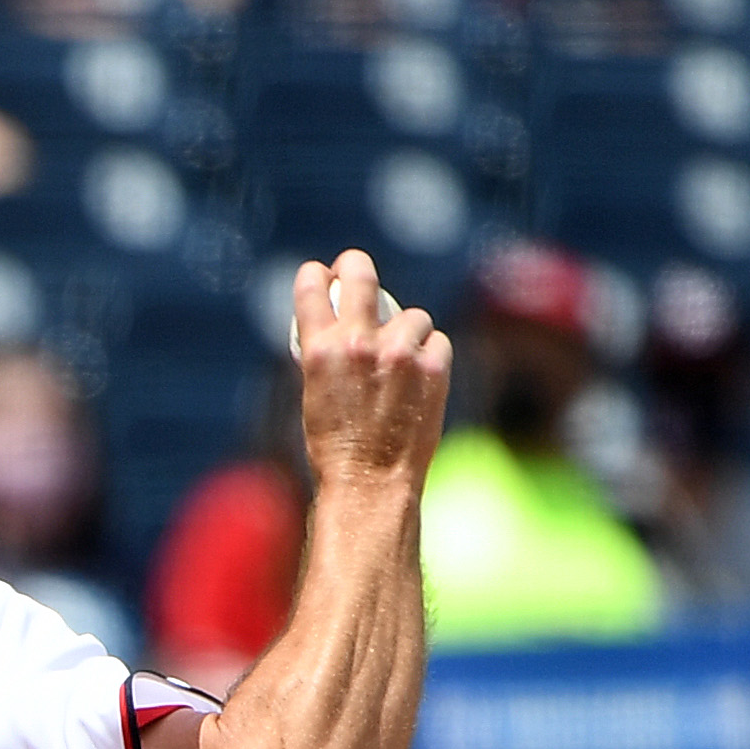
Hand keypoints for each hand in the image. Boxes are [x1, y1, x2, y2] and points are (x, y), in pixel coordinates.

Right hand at [290, 249, 450, 493]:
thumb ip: (328, 356)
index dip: (317, 276)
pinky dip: (431, 356)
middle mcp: (359, 343)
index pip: (312, 287)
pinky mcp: (433, 366)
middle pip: (361, 275)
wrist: (370, 483)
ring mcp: (400, 352)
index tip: (322, 275)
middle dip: (355, 265)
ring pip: (413, 316)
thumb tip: (345, 325)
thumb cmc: (335, 449)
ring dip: (408, 331)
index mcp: (320, 350)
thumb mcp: (314, 395)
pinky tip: (420, 380)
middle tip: (355, 269)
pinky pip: (437, 342)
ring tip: (401, 360)